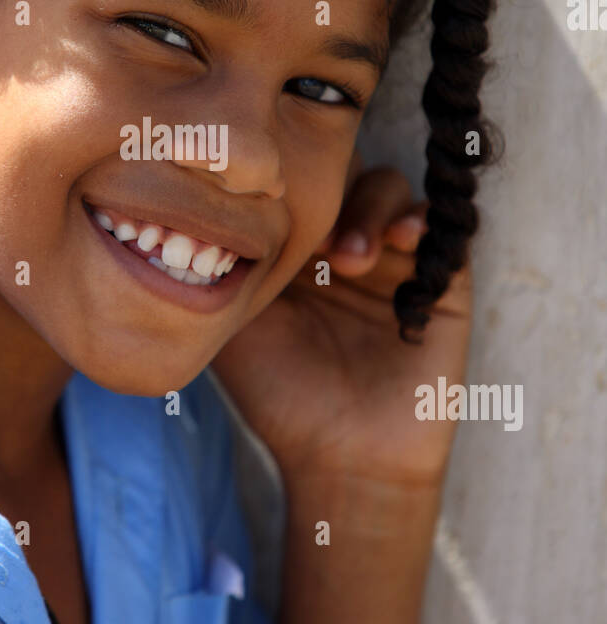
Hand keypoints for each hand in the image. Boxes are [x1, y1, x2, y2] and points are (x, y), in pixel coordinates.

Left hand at [209, 152, 472, 486]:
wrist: (341, 455)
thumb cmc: (278, 392)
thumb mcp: (231, 320)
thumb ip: (216, 266)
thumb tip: (181, 212)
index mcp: (295, 240)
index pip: (292, 177)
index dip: (281, 179)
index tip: (264, 212)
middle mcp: (343, 237)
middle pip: (341, 167)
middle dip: (327, 187)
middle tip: (312, 236)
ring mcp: (392, 254)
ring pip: (386, 186)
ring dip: (367, 210)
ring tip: (349, 260)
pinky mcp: (439, 278)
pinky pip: (442, 226)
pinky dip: (419, 221)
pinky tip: (398, 241)